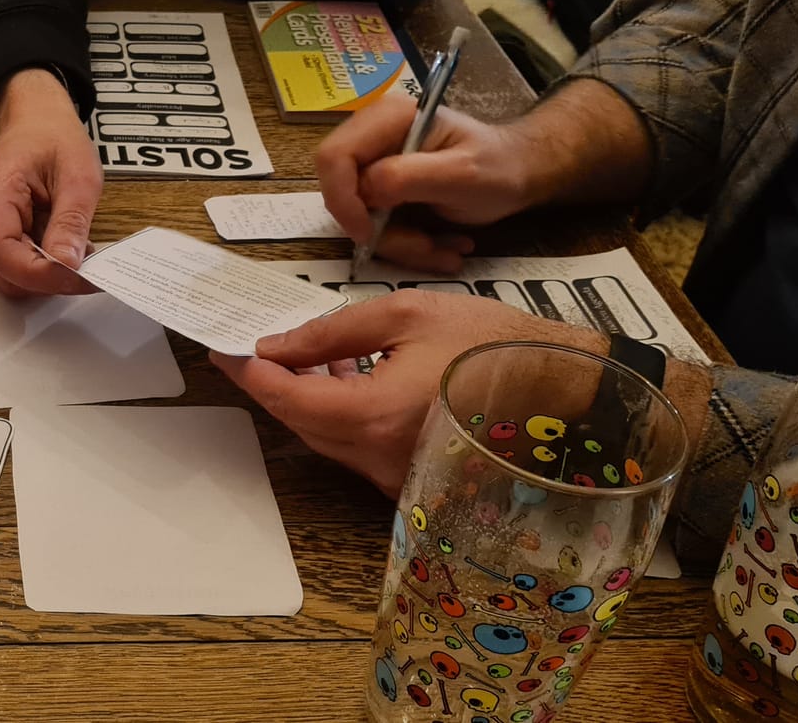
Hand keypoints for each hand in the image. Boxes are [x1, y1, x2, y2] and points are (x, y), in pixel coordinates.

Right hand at [0, 68, 101, 295]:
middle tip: (90, 271)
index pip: (3, 253)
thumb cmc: (54, 138)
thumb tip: (68, 265)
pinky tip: (66, 248)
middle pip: (3, 272)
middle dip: (47, 279)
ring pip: (10, 274)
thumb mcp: (78, 175)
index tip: (80, 278)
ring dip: (47, 274)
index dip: (40, 275)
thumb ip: (70, 221)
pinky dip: (43, 265)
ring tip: (80, 255)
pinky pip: (15, 262)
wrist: (37, 121)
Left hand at [210, 291, 608, 495]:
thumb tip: (276, 346)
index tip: (225, 348)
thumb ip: (332, 331)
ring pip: (329, 441)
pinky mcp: (417, 483)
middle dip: (274, 386)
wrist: (572, 391)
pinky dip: (343, 417)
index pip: (287, 401)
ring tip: (305, 354)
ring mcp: (399, 480)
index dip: (251, 373)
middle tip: (253, 349)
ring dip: (309, 400)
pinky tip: (345, 378)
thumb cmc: (495, 345)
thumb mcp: (407, 314)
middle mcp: (381, 461)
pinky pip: (360, 450)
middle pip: (302, 426)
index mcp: (375, 417)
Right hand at [317, 94, 538, 272]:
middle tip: (420, 246)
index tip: (368, 233)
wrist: (518, 174)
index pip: (334, 156)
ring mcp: (374, 164)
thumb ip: (409, 177)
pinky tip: (437, 245)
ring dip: (397, 243)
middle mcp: (372, 136)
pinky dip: (402, 243)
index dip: (342, 198)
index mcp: (387, 118)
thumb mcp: (461, 173)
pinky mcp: (380, 189)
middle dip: (375, 229)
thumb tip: (365, 193)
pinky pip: (373, 224)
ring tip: (441, 249)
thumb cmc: (498, 166)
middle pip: (340, 190)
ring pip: (356, 215)